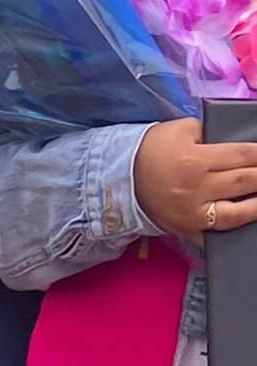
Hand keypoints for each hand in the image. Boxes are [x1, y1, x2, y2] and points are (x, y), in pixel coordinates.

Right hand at [134, 118, 256, 242]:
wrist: (122, 176)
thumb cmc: (151, 147)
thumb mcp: (178, 129)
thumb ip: (206, 133)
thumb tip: (230, 143)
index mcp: (196, 159)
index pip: (240, 154)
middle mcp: (198, 188)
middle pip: (243, 181)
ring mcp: (195, 214)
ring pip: (237, 213)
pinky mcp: (189, 230)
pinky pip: (215, 236)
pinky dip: (232, 234)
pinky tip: (246, 225)